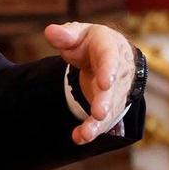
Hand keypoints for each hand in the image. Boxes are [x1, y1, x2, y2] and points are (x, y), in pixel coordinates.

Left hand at [43, 22, 135, 143]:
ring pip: (110, 110)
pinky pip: (102, 121)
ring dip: (98, 123)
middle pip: (113, 90)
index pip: (110, 60)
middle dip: (106, 102)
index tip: (105, 82)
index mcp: (110, 49)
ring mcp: (116, 93)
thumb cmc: (91, 43)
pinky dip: (91, 130)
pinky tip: (78, 137)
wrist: (109, 56)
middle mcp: (118, 73)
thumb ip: (66, 35)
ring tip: (85, 134)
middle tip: (99, 114)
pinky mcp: (109, 108)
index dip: (108, 71)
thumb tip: (50, 32)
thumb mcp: (79, 33)